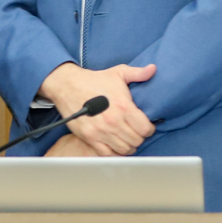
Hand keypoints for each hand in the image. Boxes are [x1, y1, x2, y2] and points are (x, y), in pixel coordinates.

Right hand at [39, 62, 156, 155]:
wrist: (68, 86)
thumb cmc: (94, 80)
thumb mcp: (118, 72)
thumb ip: (138, 73)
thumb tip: (153, 69)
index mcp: (124, 107)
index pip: (145, 129)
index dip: (149, 129)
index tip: (147, 127)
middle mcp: (114, 122)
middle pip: (136, 140)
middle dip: (139, 137)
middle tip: (137, 132)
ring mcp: (101, 132)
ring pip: (124, 149)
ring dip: (128, 146)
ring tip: (127, 139)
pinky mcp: (90, 138)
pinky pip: (107, 154)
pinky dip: (114, 152)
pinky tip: (115, 145)